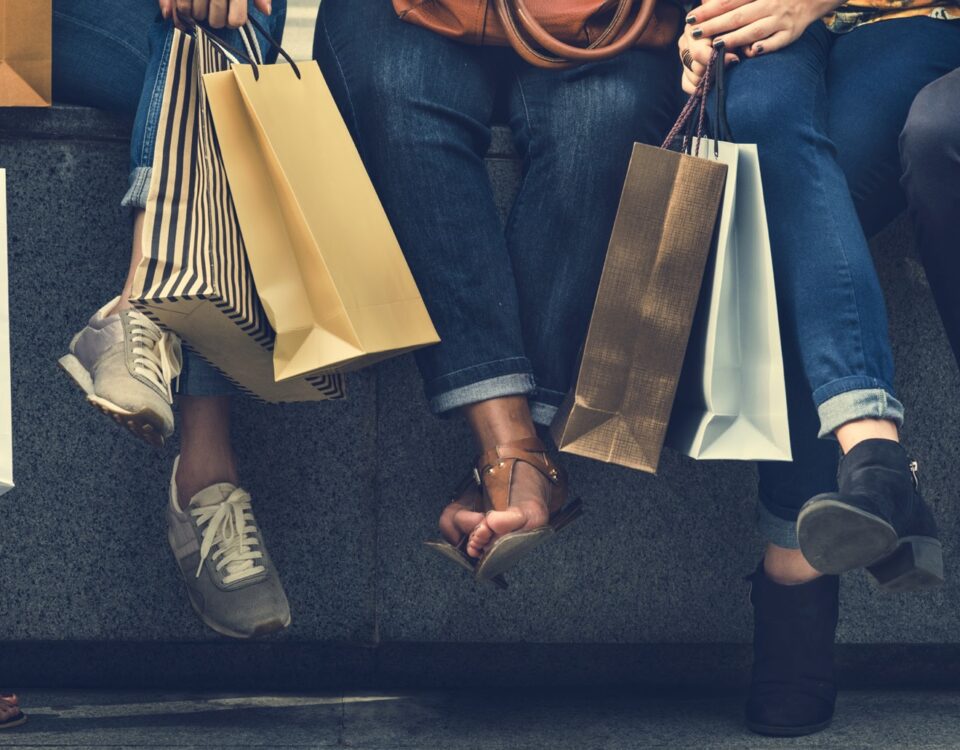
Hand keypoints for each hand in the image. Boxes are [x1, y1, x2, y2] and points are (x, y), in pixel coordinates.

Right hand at [158, 0, 271, 29]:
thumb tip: (265, 11)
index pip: (236, 20)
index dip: (233, 21)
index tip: (231, 17)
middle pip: (216, 20)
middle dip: (216, 21)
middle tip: (215, 15)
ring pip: (197, 14)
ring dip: (198, 15)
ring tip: (201, 7)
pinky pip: (182, 6)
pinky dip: (182, 9)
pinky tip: (186, 6)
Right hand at [678, 24, 738, 94]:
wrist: (731, 26)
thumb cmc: (736, 26)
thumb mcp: (737, 28)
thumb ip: (737, 39)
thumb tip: (743, 55)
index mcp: (695, 27)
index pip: (698, 53)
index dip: (717, 60)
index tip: (735, 60)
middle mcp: (685, 41)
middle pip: (695, 68)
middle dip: (714, 71)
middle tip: (730, 68)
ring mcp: (683, 56)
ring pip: (692, 77)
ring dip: (709, 80)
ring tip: (724, 73)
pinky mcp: (684, 69)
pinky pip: (687, 85)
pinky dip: (699, 89)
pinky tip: (711, 85)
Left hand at [686, 0, 838, 57]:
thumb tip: (708, 0)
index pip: (728, 1)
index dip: (709, 10)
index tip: (691, 18)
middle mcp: (770, 4)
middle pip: (738, 16)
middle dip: (715, 25)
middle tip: (695, 33)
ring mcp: (781, 19)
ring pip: (755, 29)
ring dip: (735, 38)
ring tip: (717, 45)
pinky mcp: (792, 32)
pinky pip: (778, 42)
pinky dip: (765, 47)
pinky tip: (750, 52)